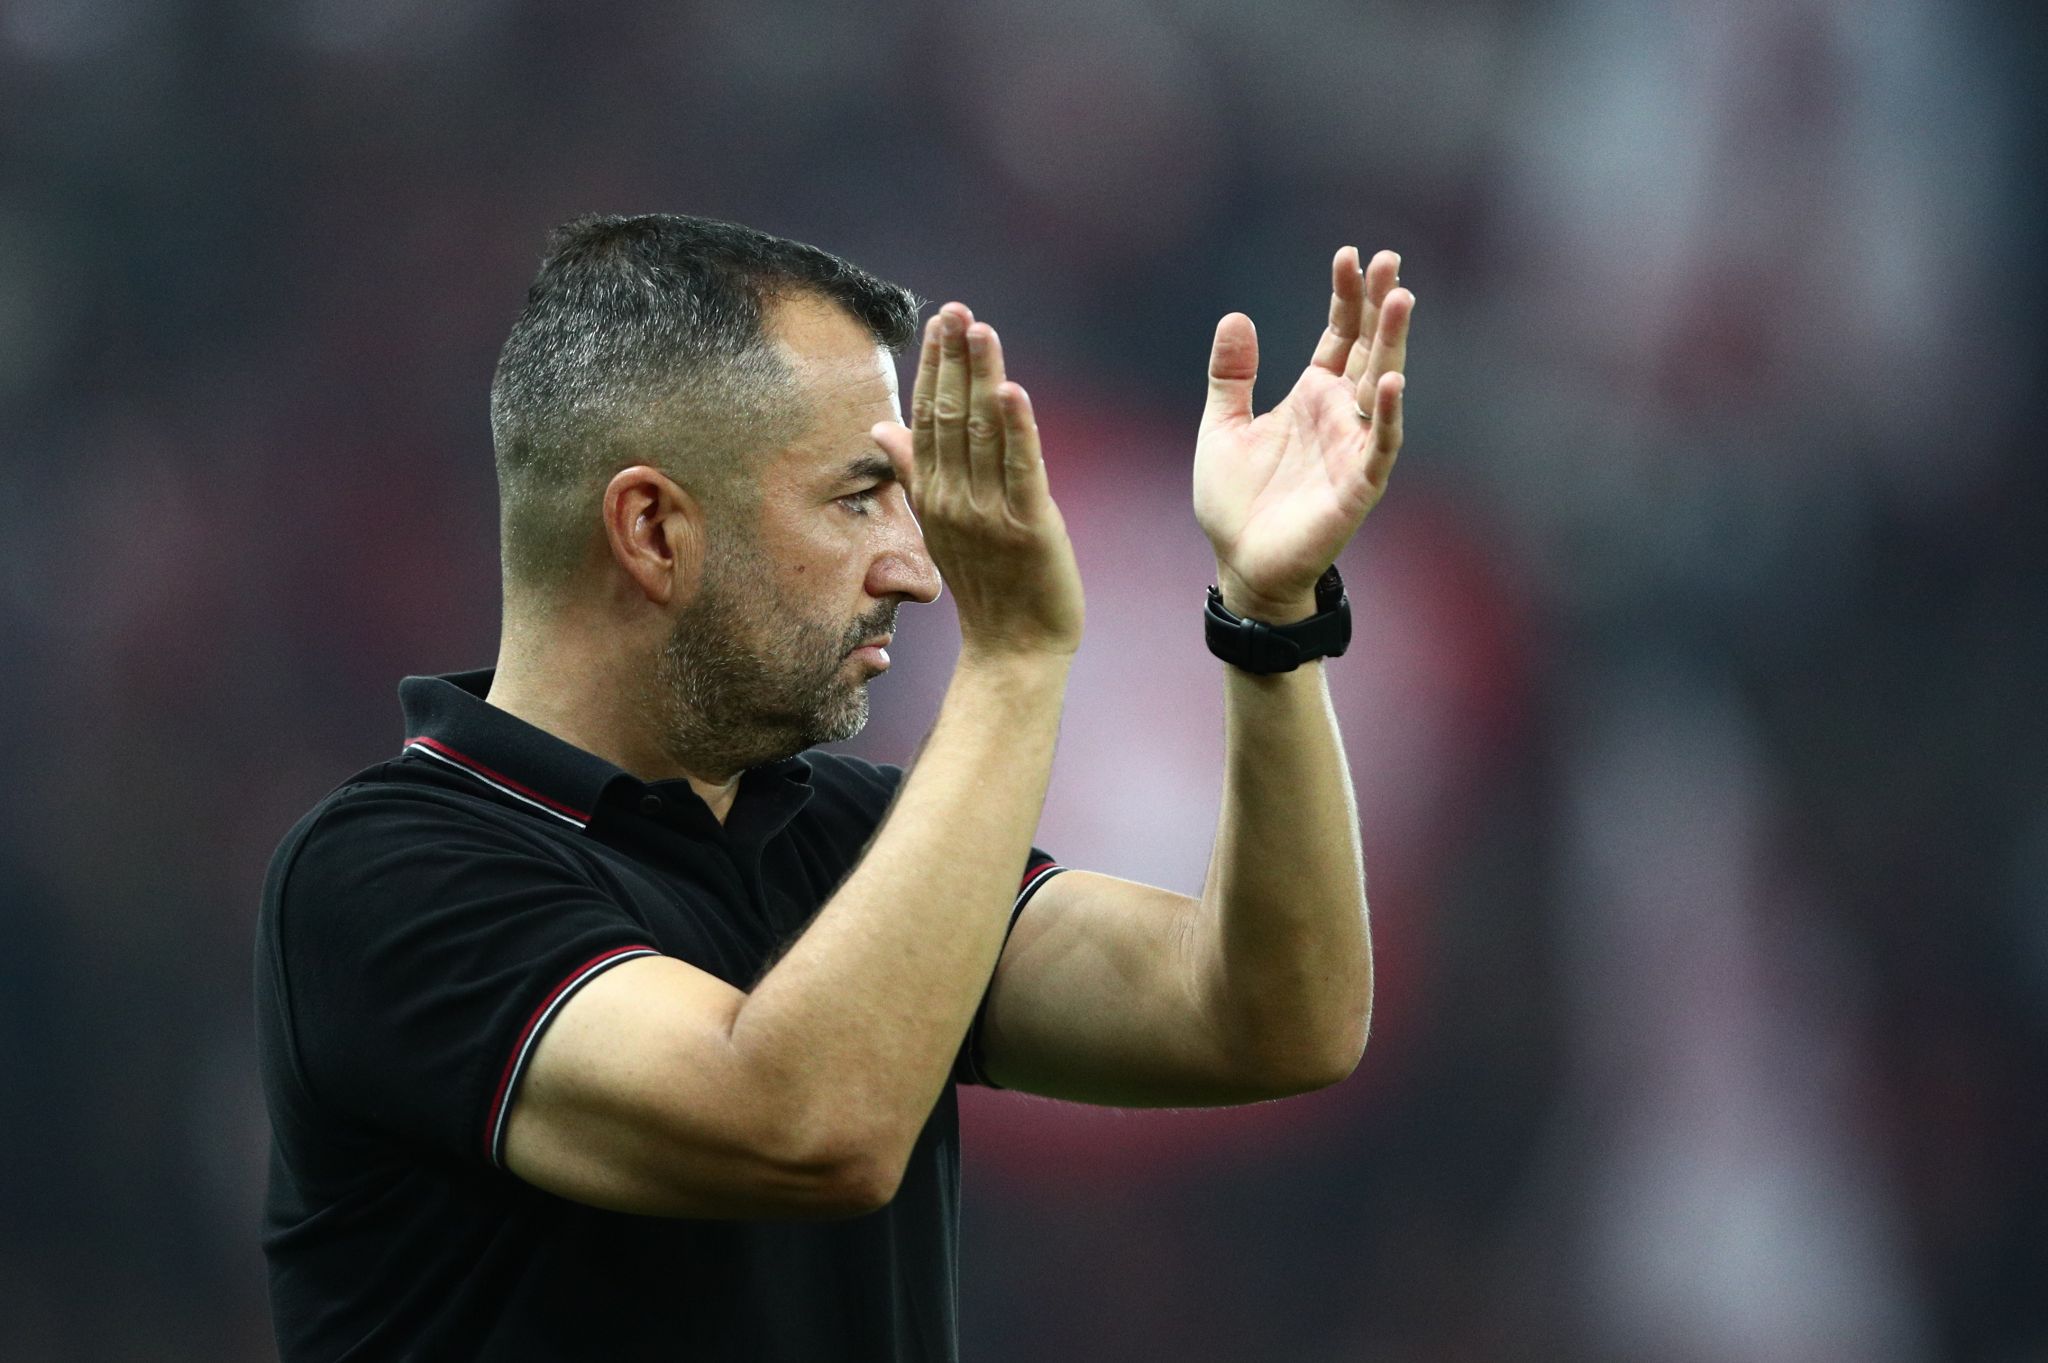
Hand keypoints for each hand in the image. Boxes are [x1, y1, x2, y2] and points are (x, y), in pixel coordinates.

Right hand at [872, 304, 1084, 659]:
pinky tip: (1012, 390)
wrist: (1013, 647)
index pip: (927, 418)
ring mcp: (988, 513)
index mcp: (933, 494)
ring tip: (981, 330)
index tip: (940, 321)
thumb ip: (913, 470)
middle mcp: (953, 499)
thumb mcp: (941, 521)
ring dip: (981, 378)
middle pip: (949, 416)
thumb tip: (881, 425)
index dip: (934, 367)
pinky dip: (1016, 429)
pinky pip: (1020, 470)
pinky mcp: (1028, 527)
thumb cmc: (986, 583)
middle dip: (954, 359)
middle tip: (957, 309)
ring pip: (981, 434)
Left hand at [1193, 247, 1411, 620]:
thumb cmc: (1236, 503)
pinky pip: (1378, 445)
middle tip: (1390, 259)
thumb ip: (1231, 375)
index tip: (1349, 256)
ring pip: (1379, 386)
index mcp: (1310, 397)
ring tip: (1401, 297)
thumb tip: (1237, 316)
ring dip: (1392, 344)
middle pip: (1367, 348)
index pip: (1338, 336)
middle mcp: (1338, 415)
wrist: (1242, 565)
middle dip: (1378, 305)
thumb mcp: (1223, 426)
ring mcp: (1351, 448)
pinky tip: (1390, 379)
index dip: (1346, 297)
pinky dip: (1386, 414)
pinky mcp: (1357, 486)